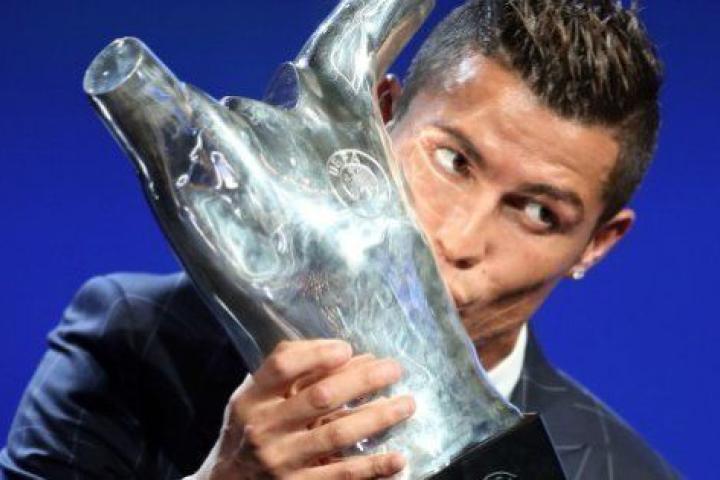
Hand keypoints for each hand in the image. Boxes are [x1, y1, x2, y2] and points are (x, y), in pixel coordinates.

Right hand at [189, 339, 415, 479]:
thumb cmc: (251, 427)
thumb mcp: (256, 395)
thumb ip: (291, 370)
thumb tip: (349, 354)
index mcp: (253, 399)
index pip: (282, 366)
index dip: (317, 354)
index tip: (347, 348)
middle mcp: (264, 428)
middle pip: (319, 397)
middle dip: (362, 380)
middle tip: (394, 369)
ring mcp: (281, 461)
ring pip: (336, 435)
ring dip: (376, 418)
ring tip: (407, 404)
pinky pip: (341, 476)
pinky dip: (372, 467)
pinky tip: (398, 458)